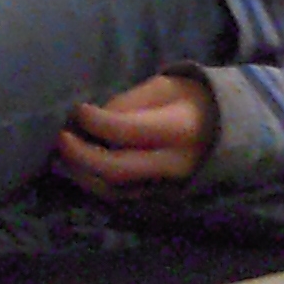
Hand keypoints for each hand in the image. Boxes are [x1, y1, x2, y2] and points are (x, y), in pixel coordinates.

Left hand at [54, 72, 219, 195]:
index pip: (129, 131)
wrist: (223, 130)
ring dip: (83, 175)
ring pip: (115, 190)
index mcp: (180, 129)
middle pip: (119, 169)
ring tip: (62, 156)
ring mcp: (167, 186)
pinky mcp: (159, 196)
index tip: (78, 109)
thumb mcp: (164, 87)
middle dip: (82, 156)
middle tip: (60, 138)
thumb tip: (92, 122)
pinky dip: (95, 185)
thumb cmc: (189, 99)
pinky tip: (79, 170)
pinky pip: (121, 197)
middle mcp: (174, 164)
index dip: (97, 122)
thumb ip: (129, 103)